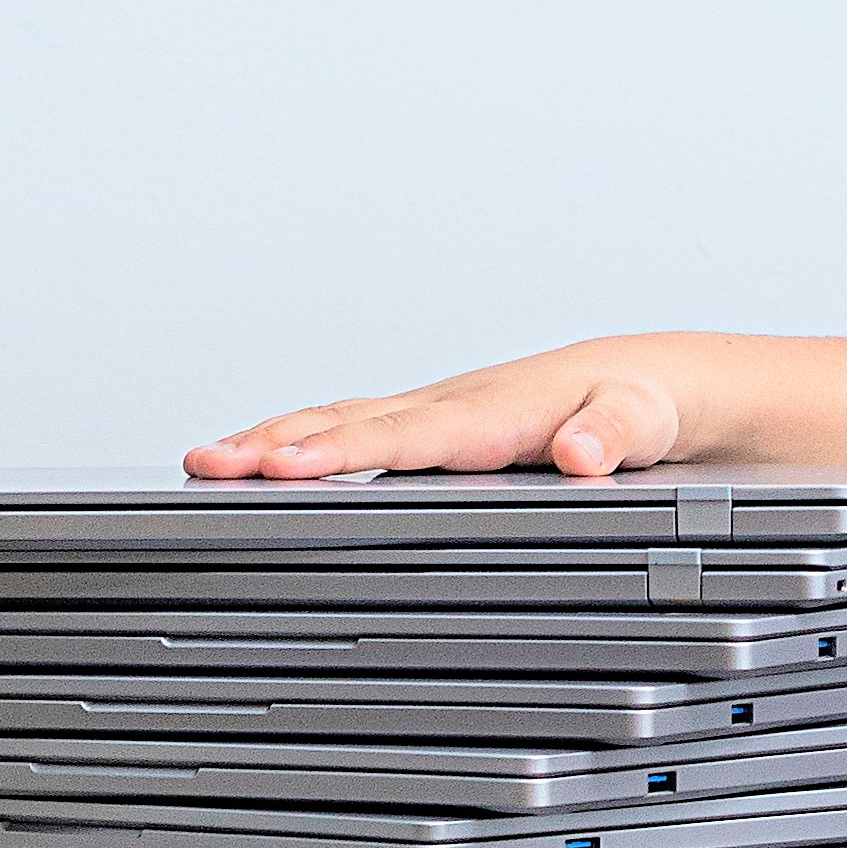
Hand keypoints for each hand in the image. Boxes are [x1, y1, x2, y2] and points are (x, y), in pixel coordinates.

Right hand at [186, 352, 686, 484]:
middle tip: (209, 463)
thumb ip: (613, 436)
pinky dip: (298, 441)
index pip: (406, 436)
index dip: (344, 451)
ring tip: (205, 463)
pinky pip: (352, 431)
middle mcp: (449, 407)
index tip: (285, 463)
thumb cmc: (637, 404)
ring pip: (339, 422)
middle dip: (277, 442)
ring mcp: (432, 416)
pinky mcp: (428, 428)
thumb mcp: (641, 423)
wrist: (640, 384)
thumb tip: (579, 452)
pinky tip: (256, 462)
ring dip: (271, 440)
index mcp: (491, 413)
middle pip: (350, 423)